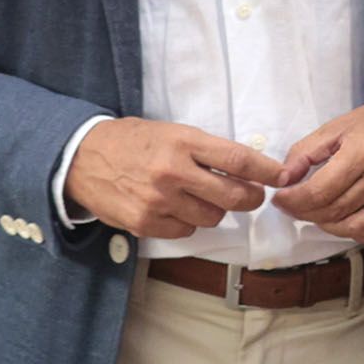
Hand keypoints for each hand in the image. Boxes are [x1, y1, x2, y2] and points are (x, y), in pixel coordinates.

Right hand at [66, 119, 285, 239]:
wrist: (81, 158)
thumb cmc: (133, 141)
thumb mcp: (171, 132)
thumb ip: (205, 150)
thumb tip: (247, 168)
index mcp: (182, 141)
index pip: (237, 159)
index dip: (266, 170)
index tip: (281, 175)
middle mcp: (172, 171)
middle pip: (232, 195)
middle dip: (250, 198)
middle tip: (251, 195)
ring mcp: (158, 200)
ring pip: (212, 217)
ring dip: (214, 210)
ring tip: (198, 196)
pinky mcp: (145, 223)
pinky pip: (186, 231)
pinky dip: (188, 222)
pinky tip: (174, 208)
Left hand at [272, 77, 363, 245]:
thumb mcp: (343, 123)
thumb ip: (308, 150)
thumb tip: (284, 179)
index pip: (318, 192)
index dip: (293, 202)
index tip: (282, 200)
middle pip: (335, 212)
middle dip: (307, 214)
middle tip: (297, 208)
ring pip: (357, 229)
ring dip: (331, 227)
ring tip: (321, 215)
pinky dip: (361, 234)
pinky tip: (350, 221)